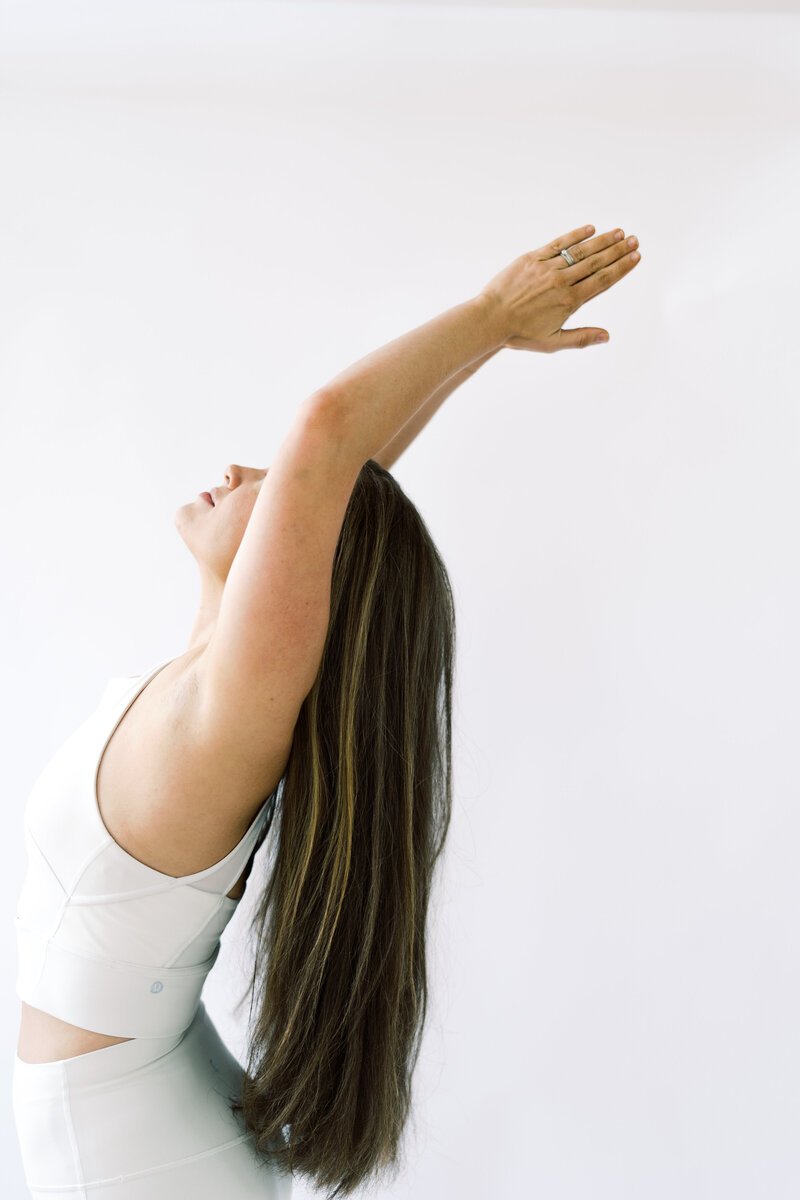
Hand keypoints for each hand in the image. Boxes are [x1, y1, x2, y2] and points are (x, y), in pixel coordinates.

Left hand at [479, 224, 640, 352]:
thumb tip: (607, 336)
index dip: (622, 268)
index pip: (602, 280)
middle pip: (597, 262)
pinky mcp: (532, 259)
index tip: (636, 257)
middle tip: (635, 240)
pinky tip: (590, 229)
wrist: (489, 319)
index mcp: (569, 301)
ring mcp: (547, 268)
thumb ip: (581, 338)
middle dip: (618, 251)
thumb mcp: (552, 342)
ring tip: (619, 233)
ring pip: (580, 251)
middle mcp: (561, 281)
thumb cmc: (519, 334)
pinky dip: (575, 236)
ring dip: (602, 241)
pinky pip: (558, 244)